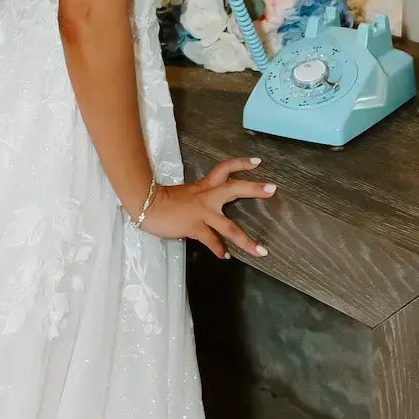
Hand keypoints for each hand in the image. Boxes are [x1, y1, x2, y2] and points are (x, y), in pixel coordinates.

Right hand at [135, 155, 276, 259]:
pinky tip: (225, 256)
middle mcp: (207, 197)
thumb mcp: (185, 195)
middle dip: (253, 189)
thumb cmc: (163, 200)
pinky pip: (211, 240)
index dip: (241, 164)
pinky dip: (219, 249)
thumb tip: (207, 211)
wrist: (146, 204)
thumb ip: (198, 200)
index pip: (224, 169)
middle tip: (272, 189)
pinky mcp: (194, 227)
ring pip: (229, 226)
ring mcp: (202, 213)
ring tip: (260, 251)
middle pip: (234, 189)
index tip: (257, 162)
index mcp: (204, 186)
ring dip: (246, 240)